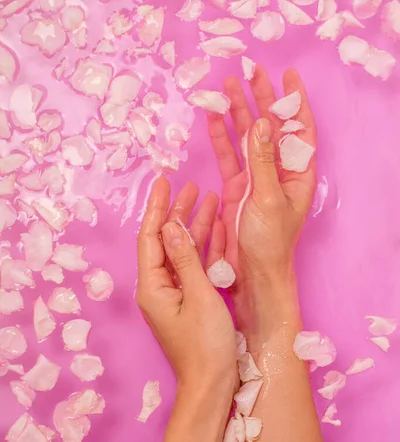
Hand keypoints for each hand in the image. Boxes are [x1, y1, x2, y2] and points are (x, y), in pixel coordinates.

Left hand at [137, 177, 236, 394]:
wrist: (212, 384)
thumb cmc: (207, 345)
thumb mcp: (200, 296)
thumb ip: (186, 259)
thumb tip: (171, 226)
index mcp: (152, 286)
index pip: (150, 237)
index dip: (157, 208)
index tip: (164, 182)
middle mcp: (158, 288)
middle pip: (165, 242)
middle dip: (177, 213)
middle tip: (192, 186)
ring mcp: (173, 295)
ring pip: (182, 253)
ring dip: (194, 227)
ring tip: (209, 200)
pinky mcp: (188, 302)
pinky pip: (194, 268)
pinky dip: (204, 249)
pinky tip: (217, 231)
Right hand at [207, 65, 316, 330]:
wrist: (253, 273)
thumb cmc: (270, 242)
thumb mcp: (268, 199)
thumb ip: (263, 161)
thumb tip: (263, 123)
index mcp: (296, 174)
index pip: (299, 129)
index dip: (293, 102)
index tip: (285, 76)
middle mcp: (277, 172)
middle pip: (270, 128)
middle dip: (259, 99)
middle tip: (246, 72)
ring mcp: (255, 179)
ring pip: (246, 138)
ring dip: (237, 113)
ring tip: (225, 87)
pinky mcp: (236, 189)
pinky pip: (228, 157)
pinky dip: (220, 138)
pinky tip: (213, 119)